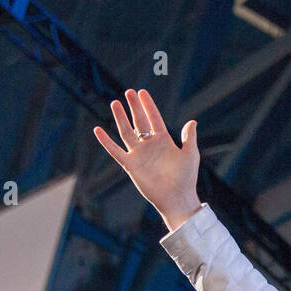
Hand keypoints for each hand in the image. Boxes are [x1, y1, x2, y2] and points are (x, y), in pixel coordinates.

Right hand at [93, 89, 201, 230]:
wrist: (177, 198)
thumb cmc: (186, 178)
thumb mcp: (190, 154)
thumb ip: (189, 137)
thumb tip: (192, 121)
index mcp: (164, 141)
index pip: (154, 118)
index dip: (148, 106)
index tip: (142, 92)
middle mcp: (150, 146)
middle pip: (139, 122)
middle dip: (134, 107)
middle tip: (129, 92)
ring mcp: (139, 155)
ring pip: (126, 132)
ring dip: (120, 118)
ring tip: (115, 103)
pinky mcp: (131, 165)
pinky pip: (115, 151)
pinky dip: (106, 142)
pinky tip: (98, 130)